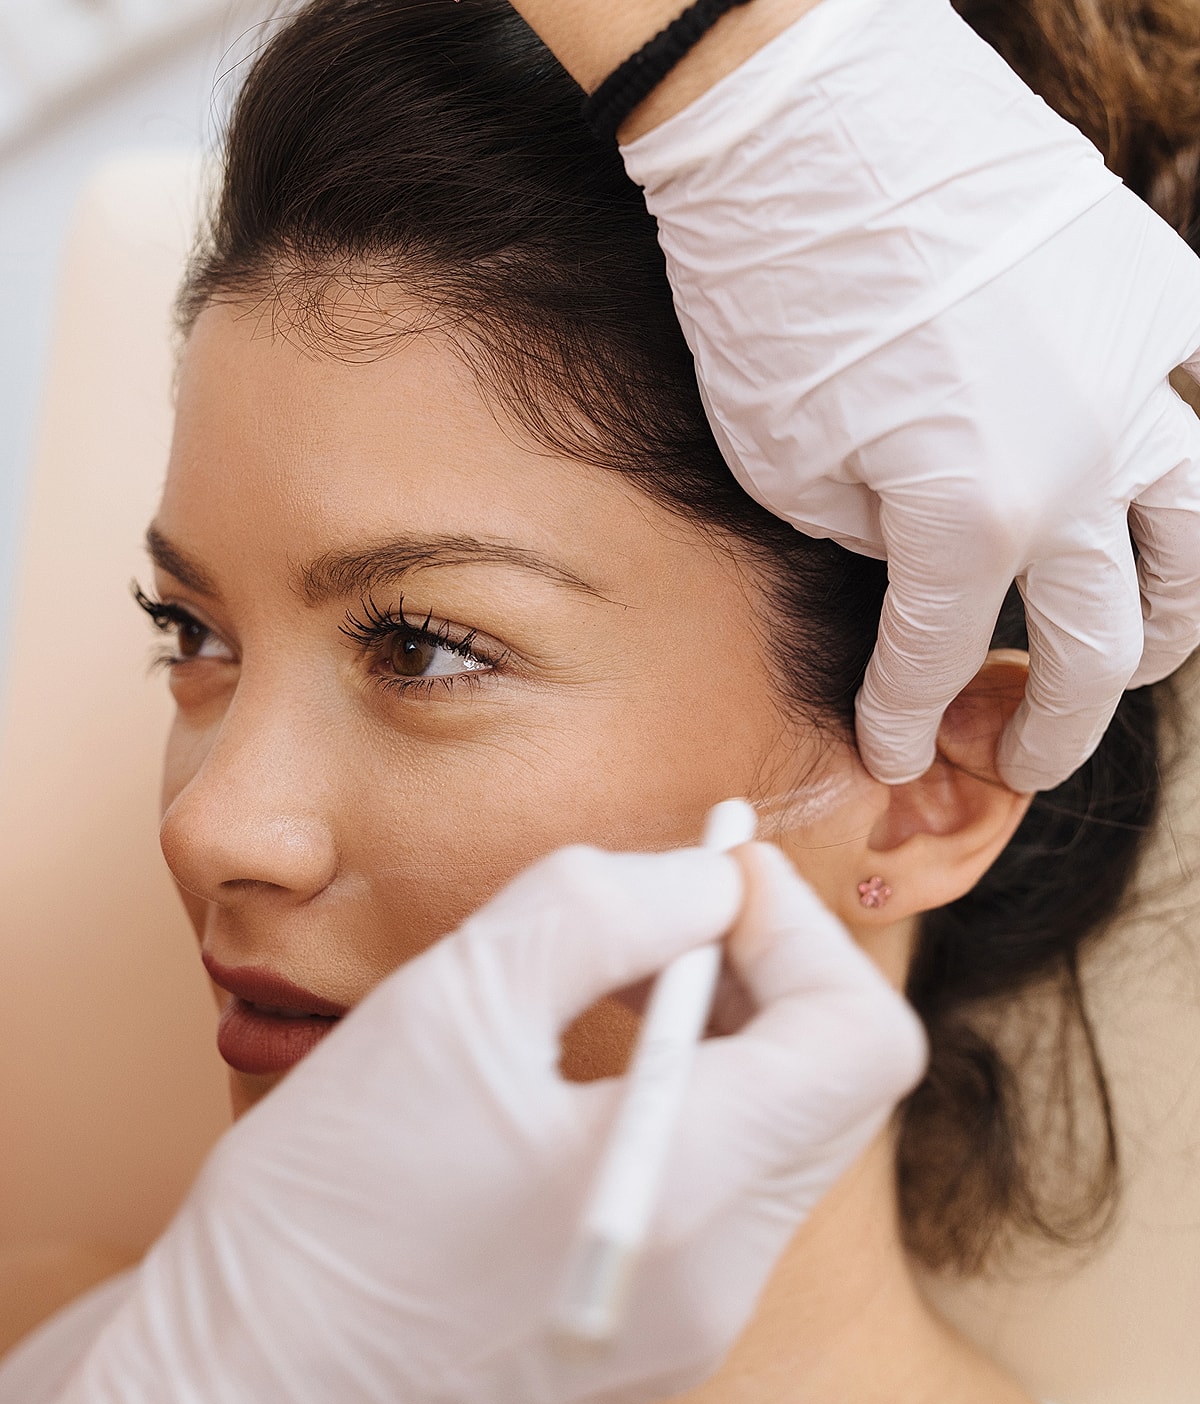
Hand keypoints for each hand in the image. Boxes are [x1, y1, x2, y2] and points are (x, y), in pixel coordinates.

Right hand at [29, 839, 922, 1403]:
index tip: (707, 876)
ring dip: (724, 1026)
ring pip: (779, 1129)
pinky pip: (720, 1184)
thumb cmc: (321, 1208)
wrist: (234, 1396)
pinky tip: (587, 1062)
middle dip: (767, 967)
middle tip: (667, 909)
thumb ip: (601, 908)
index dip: (797, 929)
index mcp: (691, 1192)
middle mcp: (720, 1275)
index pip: (860, 1037)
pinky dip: (687, 1094)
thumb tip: (706, 883)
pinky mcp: (647, 1326)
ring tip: (618, 973)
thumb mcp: (452, 1004)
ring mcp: (690, 1316)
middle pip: (834, 1084)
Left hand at [619, 0, 1199, 790]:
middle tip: (1026, 759)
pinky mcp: (1158, 294)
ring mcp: (1135, 380)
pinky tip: (1164, 496)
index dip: (909, 720)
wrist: (808, 121)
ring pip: (1199, 545)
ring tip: (1129, 656)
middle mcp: (1078, 467)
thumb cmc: (767, 295)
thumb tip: (922, 568)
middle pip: (1099, 643)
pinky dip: (1194, 468)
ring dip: (1168, 626)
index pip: (941, 660)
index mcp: (970, 519)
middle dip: (1057, 726)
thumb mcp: (785, 460)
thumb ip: (874, 543)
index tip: (891, 751)